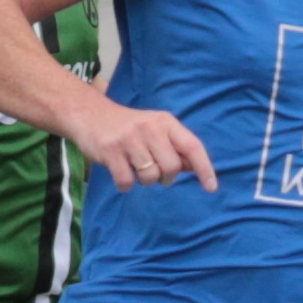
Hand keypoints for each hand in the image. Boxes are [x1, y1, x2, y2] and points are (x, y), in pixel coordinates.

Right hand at [78, 103, 216, 192]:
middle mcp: (150, 128)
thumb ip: (176, 148)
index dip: (205, 168)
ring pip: (150, 177)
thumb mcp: (156, 130)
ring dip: (144, 180)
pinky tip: (120, 171)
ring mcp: (129, 139)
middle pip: (172, 168)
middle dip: (165, 178)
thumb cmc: (130, 127)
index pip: (192, 146)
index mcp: (166, 122)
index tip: (211, 187)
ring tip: (135, 167)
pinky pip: (127, 182)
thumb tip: (197, 169)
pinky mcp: (110, 150)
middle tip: (154, 171)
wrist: (90, 114)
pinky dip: (125, 184)